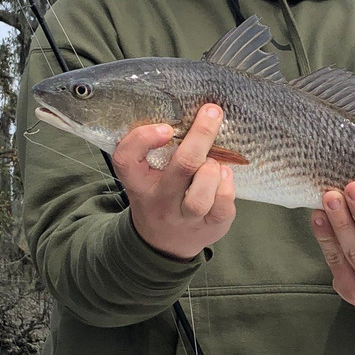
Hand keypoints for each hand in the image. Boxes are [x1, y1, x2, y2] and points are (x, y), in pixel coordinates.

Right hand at [111, 104, 235, 260]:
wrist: (163, 242)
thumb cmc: (158, 194)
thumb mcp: (146, 175)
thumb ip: (158, 150)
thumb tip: (192, 112)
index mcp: (138, 183)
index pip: (127, 159)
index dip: (143, 138)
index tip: (165, 127)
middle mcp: (160, 201)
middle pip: (181, 168)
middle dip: (200, 136)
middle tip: (211, 112)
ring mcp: (184, 217)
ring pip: (200, 197)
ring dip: (212, 170)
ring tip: (215, 161)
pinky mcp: (209, 226)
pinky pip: (222, 207)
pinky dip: (227, 186)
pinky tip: (224, 175)